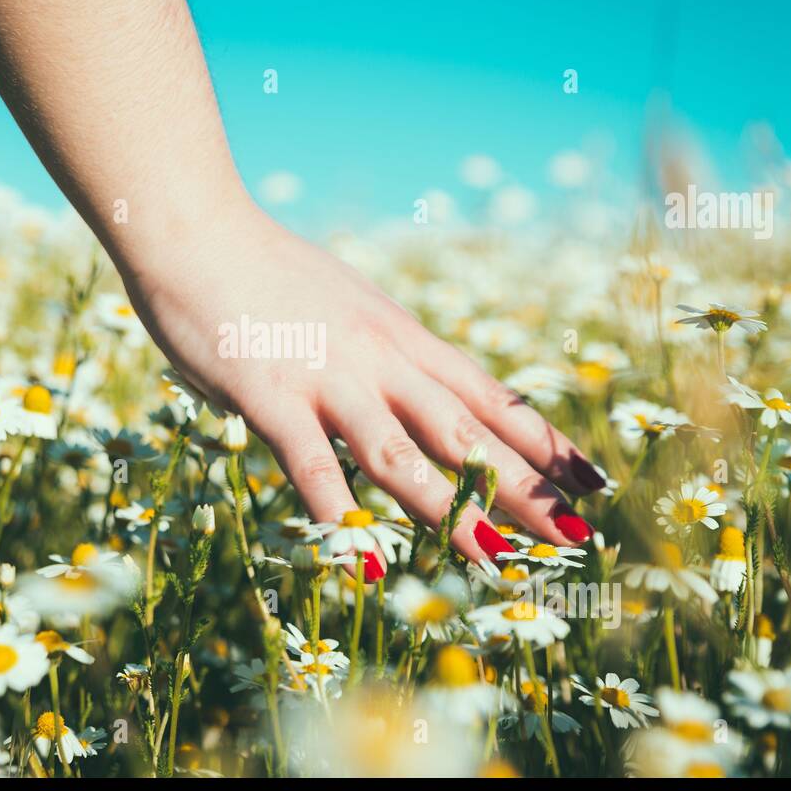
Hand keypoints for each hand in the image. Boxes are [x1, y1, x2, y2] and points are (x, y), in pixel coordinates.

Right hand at [118, 198, 602, 573]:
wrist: (197, 229)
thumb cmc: (268, 273)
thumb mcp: (350, 308)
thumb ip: (384, 356)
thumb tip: (413, 400)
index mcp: (404, 338)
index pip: (492, 398)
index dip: (547, 444)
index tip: (594, 483)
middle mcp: (380, 358)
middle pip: (464, 432)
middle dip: (522, 488)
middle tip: (574, 538)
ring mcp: (326, 376)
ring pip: (399, 452)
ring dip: (448, 509)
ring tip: (494, 559)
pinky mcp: (269, 394)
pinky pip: (309, 464)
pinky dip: (338, 516)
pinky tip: (364, 560)